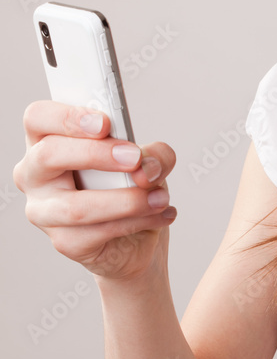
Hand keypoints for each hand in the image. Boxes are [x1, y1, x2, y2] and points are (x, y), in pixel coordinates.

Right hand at [13, 102, 176, 280]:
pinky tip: (159, 215)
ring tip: (159, 197)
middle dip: (96, 154)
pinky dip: (136, 222)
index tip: (104, 123)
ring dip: (126, 200)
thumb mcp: (148, 160)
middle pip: (48, 155)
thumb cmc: (128, 186)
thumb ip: (154, 154)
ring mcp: (43, 211)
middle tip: (134, 158)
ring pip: (76, 206)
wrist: (137, 237)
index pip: (38, 118)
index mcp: (47, 141)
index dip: (67, 117)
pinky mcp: (64, 242)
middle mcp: (35, 175)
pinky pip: (97, 232)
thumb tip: (146, 167)